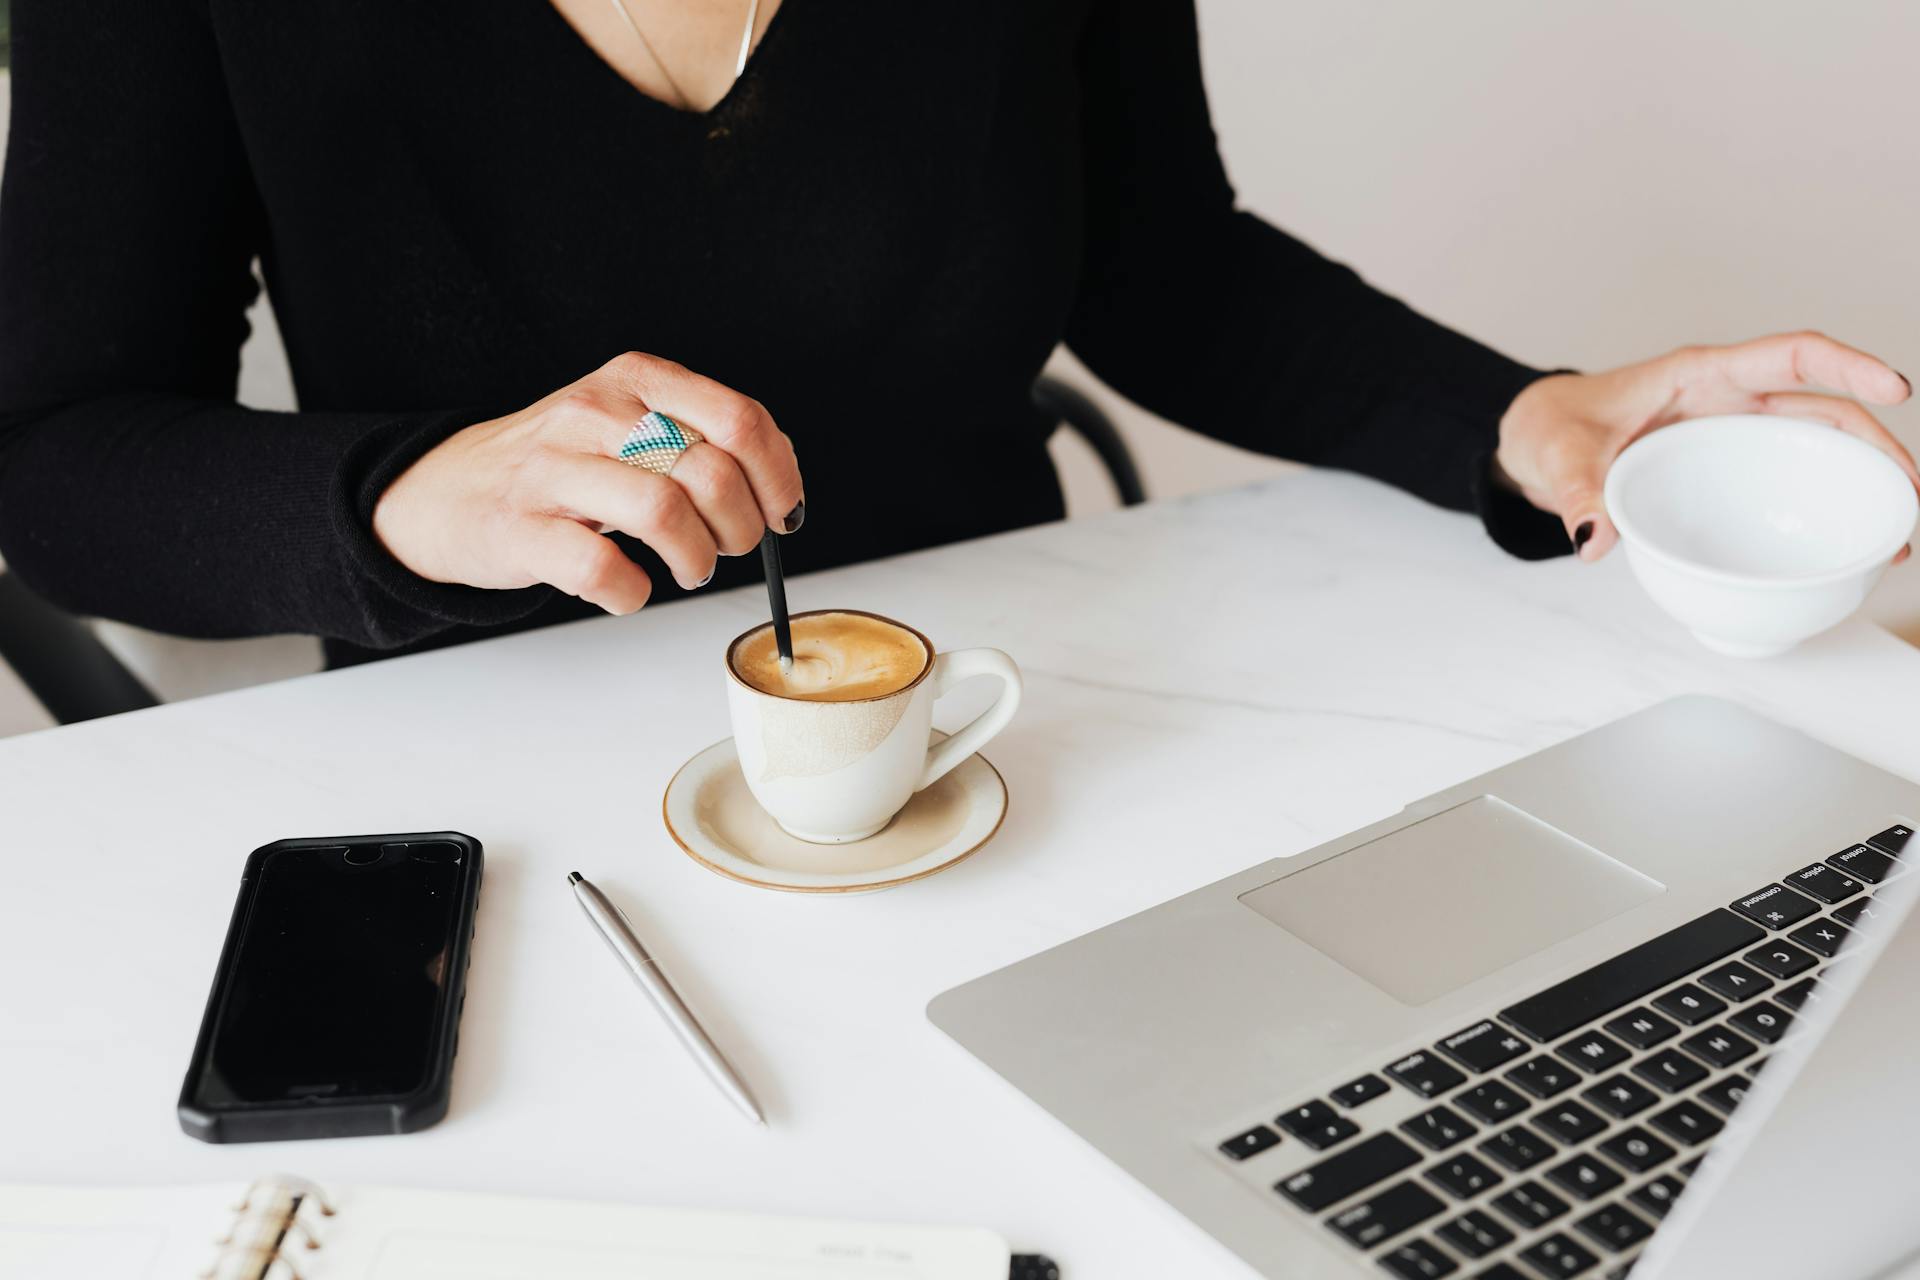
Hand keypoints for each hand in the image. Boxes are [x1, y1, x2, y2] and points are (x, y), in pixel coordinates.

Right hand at [373, 352, 804, 613]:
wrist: (447, 490)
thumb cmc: (560, 466)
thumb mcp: (629, 423)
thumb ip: (700, 438)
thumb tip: (777, 483)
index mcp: (635, 381)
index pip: (739, 420)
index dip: (778, 477)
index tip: (782, 514)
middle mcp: (595, 414)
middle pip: (712, 472)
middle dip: (740, 528)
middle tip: (724, 547)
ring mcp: (553, 470)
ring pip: (664, 512)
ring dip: (695, 559)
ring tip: (687, 568)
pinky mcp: (522, 529)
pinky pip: (602, 567)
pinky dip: (632, 592)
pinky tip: (629, 588)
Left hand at [1495, 332, 1918, 560]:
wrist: (1541, 440)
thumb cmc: (1554, 429)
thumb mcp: (1559, 455)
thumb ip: (1577, 494)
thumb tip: (1593, 541)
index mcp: (1699, 375)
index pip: (1790, 355)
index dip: (1847, 365)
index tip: (1894, 388)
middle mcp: (1729, 398)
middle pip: (1825, 407)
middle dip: (1877, 442)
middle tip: (1912, 493)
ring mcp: (1734, 432)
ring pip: (1818, 445)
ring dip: (1863, 479)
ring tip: (1897, 531)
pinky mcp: (1729, 466)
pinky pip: (1789, 477)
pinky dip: (1823, 505)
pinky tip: (1846, 543)